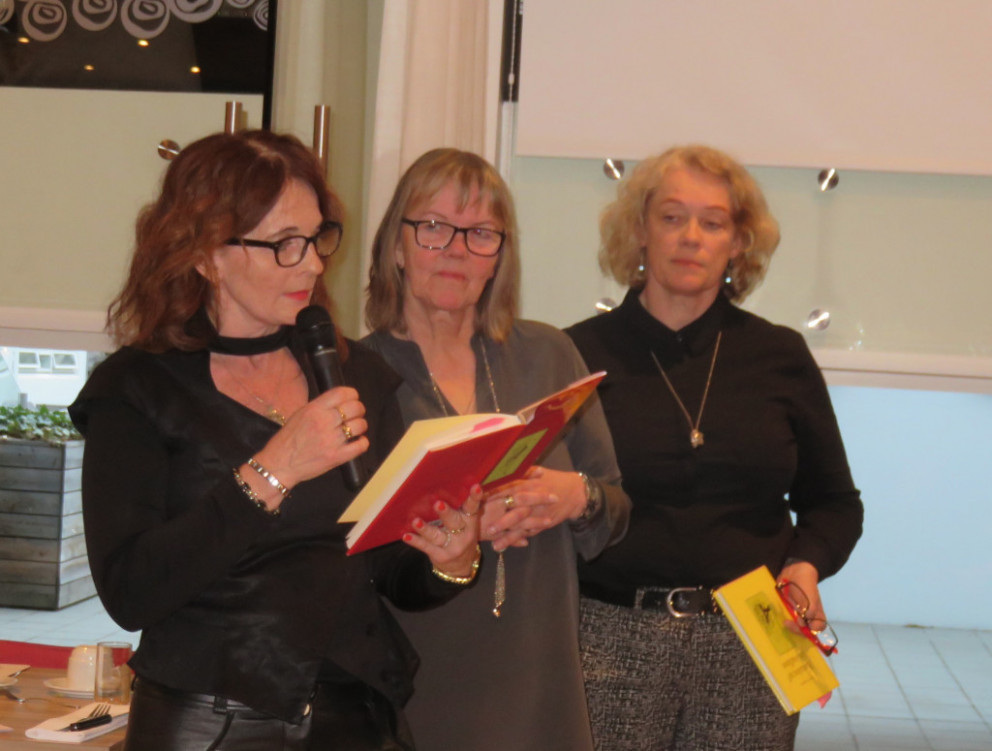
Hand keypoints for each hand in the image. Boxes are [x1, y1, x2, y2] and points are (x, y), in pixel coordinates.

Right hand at [252, 386, 368, 490]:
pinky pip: (360, 446)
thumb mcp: (299, 415)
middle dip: (359, 410)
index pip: (342, 393)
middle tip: (357, 415)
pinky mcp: (337, 456)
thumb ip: (319, 408)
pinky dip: (363, 442)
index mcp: (314, 409)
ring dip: (361, 426)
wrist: (279, 465)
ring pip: (360, 425)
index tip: (353, 399)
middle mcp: (324, 421)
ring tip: (355, 430)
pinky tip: (358, 442)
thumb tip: (339, 403)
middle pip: (355, 407)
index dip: (352, 395)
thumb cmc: (287, 441)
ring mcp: (331, 440)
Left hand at [402, 485, 482, 577]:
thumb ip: (461, 507)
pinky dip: (416, 541)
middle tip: (438, 504)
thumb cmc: (461, 536)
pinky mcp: (440, 556)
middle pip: (454, 522)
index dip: (474, 498)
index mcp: (470, 522)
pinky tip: (407, 536)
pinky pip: (426, 547)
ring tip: (416, 521)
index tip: (475, 486)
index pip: (473, 508)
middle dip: (446, 513)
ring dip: (425, 528)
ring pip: (437, 535)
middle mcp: (463, 534)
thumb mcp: (467, 524)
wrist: (461, 566)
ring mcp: (452, 547)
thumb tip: (453, 482)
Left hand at [483, 467, 587, 551]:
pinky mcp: (542, 523)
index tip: (480, 501)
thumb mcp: (535, 471)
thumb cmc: (550, 479)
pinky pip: (527, 533)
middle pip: (517, 509)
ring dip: (508, 535)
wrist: (574, 492)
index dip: (495, 494)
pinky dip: (516, 541)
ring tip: (494, 545)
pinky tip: (502, 547)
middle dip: (503, 519)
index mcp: (528, 483)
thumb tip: (497, 467)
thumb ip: (518, 472)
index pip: (509, 488)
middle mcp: (533, 498)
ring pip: (522, 525)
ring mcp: (538, 513)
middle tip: (488, 528)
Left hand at [778, 560, 824, 633]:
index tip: (799, 624)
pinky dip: (778, 618)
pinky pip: (783, 617)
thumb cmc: (806, 585)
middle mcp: (806, 617)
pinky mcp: (786, 609)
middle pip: (801, 630)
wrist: (794, 571)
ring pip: (791, 625)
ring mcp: (795, 614)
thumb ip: (809, 611)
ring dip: (785, 625)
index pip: (815, 630)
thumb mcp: (811, 598)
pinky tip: (774, 617)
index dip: (808, 631)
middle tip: (786, 622)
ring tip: (780, 621)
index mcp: (816, 616)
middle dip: (794, 629)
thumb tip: (801, 624)